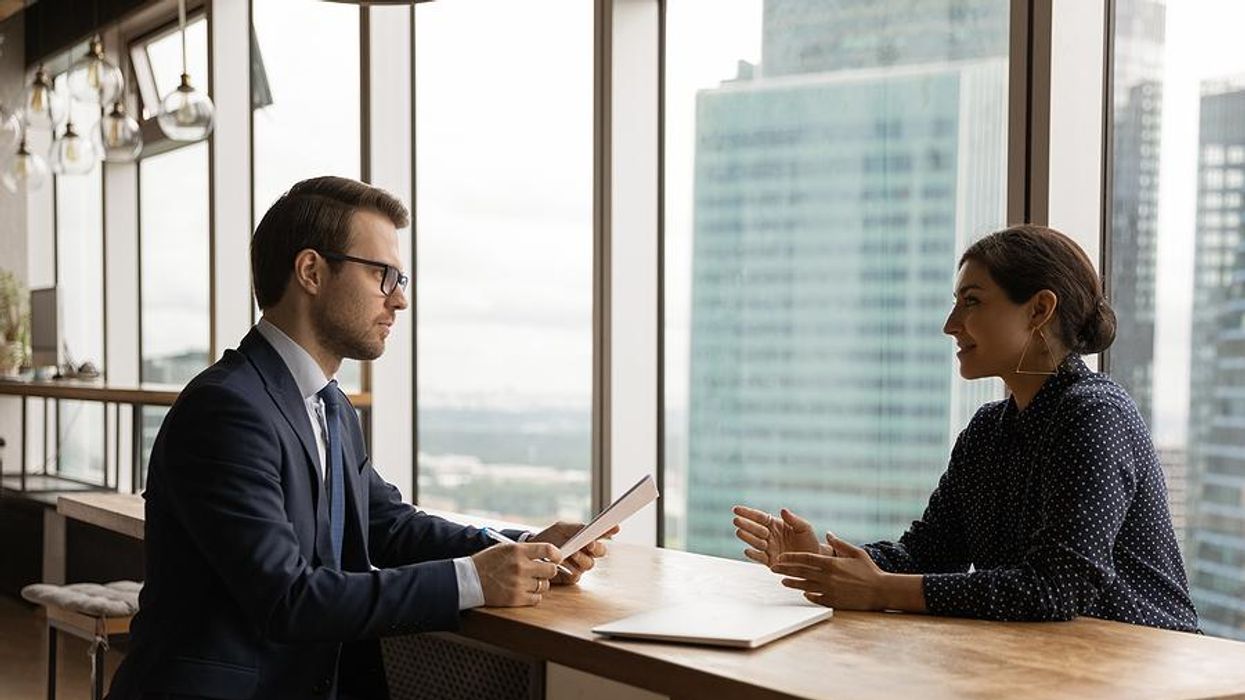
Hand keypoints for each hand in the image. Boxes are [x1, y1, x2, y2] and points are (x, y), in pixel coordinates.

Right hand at [470, 542, 559, 606]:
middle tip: (542, 572)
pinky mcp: (516, 598)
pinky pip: (537, 599)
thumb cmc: (486, 562)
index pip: (548, 550)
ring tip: (528, 582)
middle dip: (549, 571)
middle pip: (551, 570)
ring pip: (545, 585)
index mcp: (518, 551)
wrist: (469, 580)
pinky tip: (525, 591)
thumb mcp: (505, 548)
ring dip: (539, 584)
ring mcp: (519, 583)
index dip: (557, 555)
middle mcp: (521, 566)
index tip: (557, 558)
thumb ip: (525, 550)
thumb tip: (546, 554)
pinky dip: (533, 596)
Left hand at [531, 522, 618, 584]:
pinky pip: (575, 576)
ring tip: (571, 554)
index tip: (614, 528)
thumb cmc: (549, 538)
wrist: (533, 552)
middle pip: (601, 552)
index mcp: (587, 539)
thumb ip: (576, 528)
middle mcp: (587, 553)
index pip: (603, 534)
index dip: (610, 531)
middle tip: (590, 545)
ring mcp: (579, 566)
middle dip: (597, 548)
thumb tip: (590, 528)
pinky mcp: (569, 578)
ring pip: (589, 564)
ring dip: (581, 558)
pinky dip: (569, 571)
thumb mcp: (561, 528)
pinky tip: (561, 566)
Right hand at [732, 505, 820, 567]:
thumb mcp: (804, 528)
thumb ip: (793, 519)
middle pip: (755, 529)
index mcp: (776, 525)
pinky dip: (753, 555)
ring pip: (755, 542)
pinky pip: (760, 558)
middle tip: (736, 520)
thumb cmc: (809, 541)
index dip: (748, 513)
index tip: (736, 509)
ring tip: (739, 532)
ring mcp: (769, 549)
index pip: (759, 517)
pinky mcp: (770, 562)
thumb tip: (782, 510)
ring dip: (747, 537)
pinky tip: (747, 550)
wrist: (815, 561)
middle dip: (745, 524)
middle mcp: (769, 536)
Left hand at [770, 532, 893, 610]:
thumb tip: (828, 533)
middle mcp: (828, 577)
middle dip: (785, 570)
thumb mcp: (855, 552)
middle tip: (773, 568)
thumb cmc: (869, 570)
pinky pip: (816, 598)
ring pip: (805, 586)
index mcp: (832, 563)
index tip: (781, 557)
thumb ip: (839, 543)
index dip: (791, 558)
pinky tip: (802, 592)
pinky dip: (808, 595)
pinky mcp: (834, 601)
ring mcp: (830, 590)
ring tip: (782, 581)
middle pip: (801, 572)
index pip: (805, 559)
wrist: (880, 591)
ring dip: (792, 583)